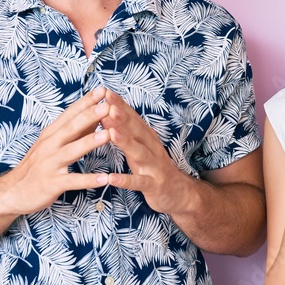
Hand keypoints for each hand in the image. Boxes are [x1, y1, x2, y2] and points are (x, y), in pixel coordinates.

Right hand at [0, 86, 110, 215]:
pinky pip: (72, 181)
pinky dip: (88, 180)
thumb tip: (94, 117)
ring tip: (108, 134)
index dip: (86, 102)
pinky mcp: (52, 184)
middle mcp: (49, 146)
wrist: (13, 192)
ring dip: (90, 142)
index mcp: (51, 134)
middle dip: (90, 116)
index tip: (102, 90)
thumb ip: (73, 132)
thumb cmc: (37, 166)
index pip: (70, 114)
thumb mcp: (52, 144)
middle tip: (108, 105)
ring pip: (71, 151)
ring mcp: (50, 164)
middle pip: (71, 128)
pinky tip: (104, 179)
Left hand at [99, 89, 191, 214]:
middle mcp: (151, 148)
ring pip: (139, 153)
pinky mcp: (153, 185)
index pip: (132, 117)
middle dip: (122, 118)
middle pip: (136, 131)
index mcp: (146, 137)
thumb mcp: (141, 145)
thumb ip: (126, 131)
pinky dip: (126, 180)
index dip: (120, 105)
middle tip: (108, 106)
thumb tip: (105, 112)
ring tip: (112, 134)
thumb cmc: (153, 166)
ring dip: (126, 143)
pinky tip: (111, 179)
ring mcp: (154, 166)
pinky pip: (139, 183)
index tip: (105, 92)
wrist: (179, 192)